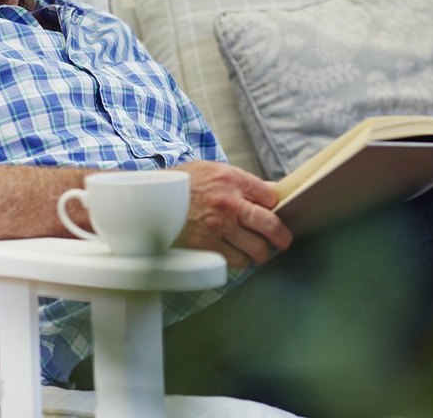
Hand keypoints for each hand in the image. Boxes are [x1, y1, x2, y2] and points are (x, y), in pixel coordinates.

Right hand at [172, 161, 292, 268]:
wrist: (150, 198)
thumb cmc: (184, 184)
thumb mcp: (214, 171)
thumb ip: (244, 182)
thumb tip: (272, 193)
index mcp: (232, 180)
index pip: (272, 198)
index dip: (277, 208)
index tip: (276, 214)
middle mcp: (228, 204)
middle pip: (271, 226)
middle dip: (282, 238)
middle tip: (283, 242)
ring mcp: (217, 228)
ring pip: (256, 250)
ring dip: (258, 252)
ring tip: (255, 250)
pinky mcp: (205, 247)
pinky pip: (235, 261)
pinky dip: (239, 260)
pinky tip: (235, 253)